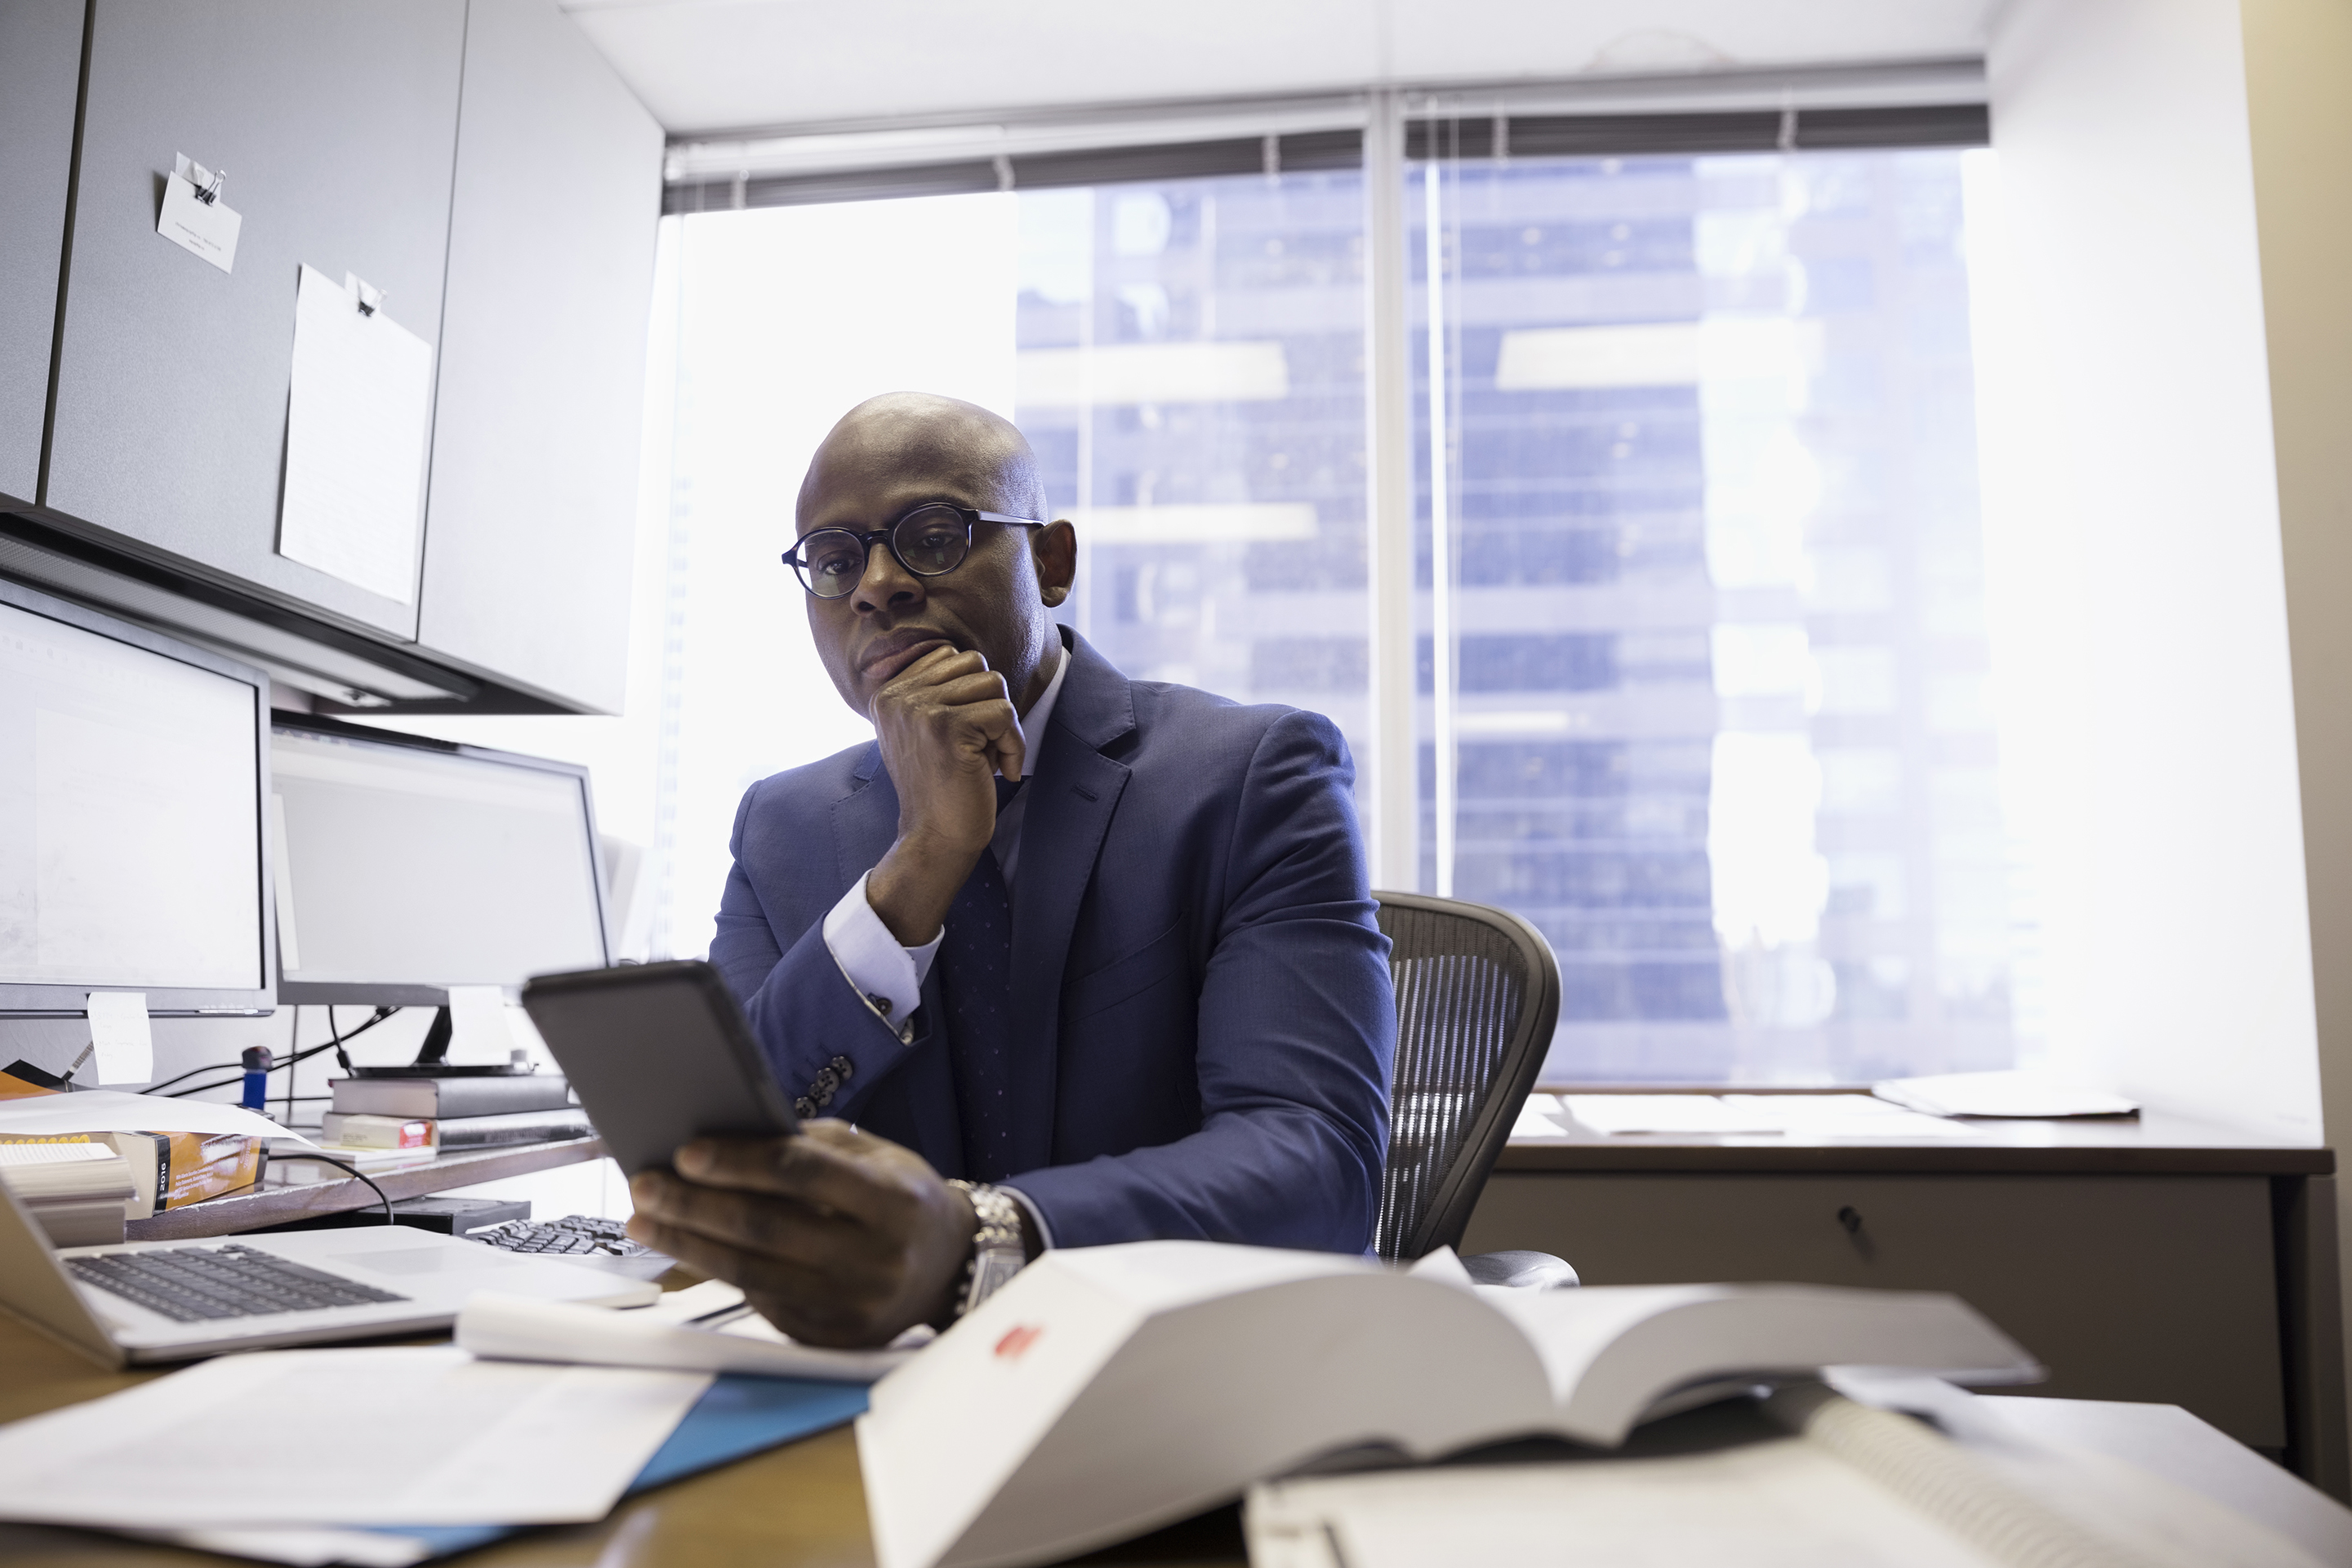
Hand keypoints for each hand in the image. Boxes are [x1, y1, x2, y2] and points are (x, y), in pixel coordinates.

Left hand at [624, 1121, 975, 1347]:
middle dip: (695, 1206)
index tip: (687, 1152)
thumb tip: (729, 1138)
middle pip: (767, 1229)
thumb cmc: (904, 1200)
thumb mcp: (876, 1157)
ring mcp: (855, 1306)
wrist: (949, 1267)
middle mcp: (878, 1258)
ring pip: (753, 1274)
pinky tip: (691, 1250)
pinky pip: (764, 1302)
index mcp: (895, 1202)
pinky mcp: (834, 1338)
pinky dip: (722, 1273)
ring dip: (688, 1246)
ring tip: (647, 1221)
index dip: (740, 1162)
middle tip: (646, 1186)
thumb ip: (812, 1147)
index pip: (804, 1175)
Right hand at [864, 644, 1024, 944]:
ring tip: (985, 758)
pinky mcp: (949, 726)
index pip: (950, 656)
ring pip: (993, 683)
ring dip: (1002, 725)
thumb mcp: (924, 732)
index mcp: (887, 692)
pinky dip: (1014, 745)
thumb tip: (967, 658)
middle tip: (978, 748)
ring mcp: (921, 709)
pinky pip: (1005, 712)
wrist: (934, 840)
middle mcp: (897, 695)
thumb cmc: (940, 788)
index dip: (971, 695)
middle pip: (974, 664)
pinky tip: (1000, 773)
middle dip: (988, 705)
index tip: (964, 737)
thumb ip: (934, 692)